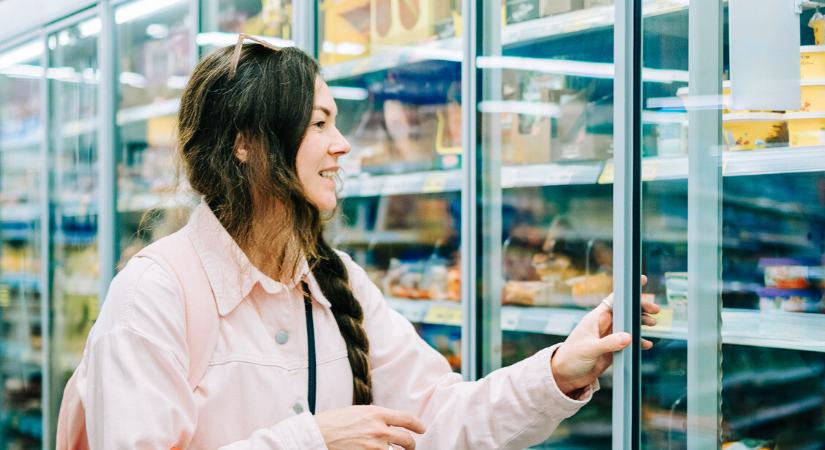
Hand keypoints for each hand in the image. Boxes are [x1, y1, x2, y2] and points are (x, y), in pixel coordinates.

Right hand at [315, 405, 425, 449]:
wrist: (317, 435)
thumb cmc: (333, 422)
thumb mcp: (357, 412)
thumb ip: (375, 416)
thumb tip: (388, 422)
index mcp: (376, 413)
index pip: (406, 418)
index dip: (417, 425)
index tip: (421, 429)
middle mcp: (378, 430)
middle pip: (406, 439)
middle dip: (411, 444)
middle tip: (410, 446)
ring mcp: (374, 447)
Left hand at [551, 276, 659, 395]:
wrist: (566, 375)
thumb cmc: (571, 358)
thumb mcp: (589, 349)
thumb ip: (608, 343)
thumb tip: (629, 337)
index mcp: (596, 318)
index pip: (613, 300)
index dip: (627, 291)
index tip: (641, 280)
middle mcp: (604, 325)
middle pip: (625, 311)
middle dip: (640, 308)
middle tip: (655, 310)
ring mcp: (609, 337)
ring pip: (629, 325)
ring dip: (641, 323)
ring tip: (653, 324)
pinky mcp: (613, 350)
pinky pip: (629, 343)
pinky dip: (638, 342)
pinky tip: (647, 345)